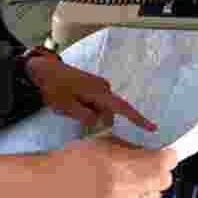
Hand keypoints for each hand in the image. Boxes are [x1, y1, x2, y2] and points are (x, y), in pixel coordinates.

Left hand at [24, 55, 157, 129]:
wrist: (43, 69)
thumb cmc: (53, 88)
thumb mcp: (66, 107)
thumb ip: (85, 117)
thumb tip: (100, 121)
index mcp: (99, 92)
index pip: (123, 109)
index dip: (138, 119)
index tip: (153, 128)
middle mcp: (103, 88)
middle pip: (107, 113)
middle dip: (93, 118)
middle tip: (70, 110)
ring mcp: (99, 86)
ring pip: (100, 109)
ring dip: (88, 112)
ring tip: (68, 103)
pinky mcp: (94, 86)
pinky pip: (96, 103)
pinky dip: (86, 106)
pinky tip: (71, 100)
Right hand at [44, 133, 177, 197]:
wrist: (47, 182)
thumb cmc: (74, 156)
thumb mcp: (105, 142)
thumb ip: (132, 149)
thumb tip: (154, 153)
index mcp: (122, 164)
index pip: (164, 163)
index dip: (168, 158)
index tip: (165, 155)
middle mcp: (123, 189)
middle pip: (163, 183)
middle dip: (159, 174)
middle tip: (147, 170)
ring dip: (146, 192)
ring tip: (128, 185)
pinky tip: (118, 197)